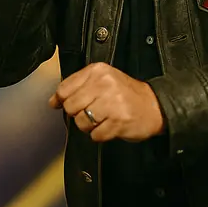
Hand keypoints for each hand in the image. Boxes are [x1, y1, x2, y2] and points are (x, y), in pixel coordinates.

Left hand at [48, 62, 164, 142]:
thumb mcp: (101, 80)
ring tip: (100, 119)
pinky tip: (109, 126)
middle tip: (89, 112)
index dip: (61, 100)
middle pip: (71, 107)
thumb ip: (75, 87)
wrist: (154, 106)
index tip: (62, 104)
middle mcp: (104, 85)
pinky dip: (100, 134)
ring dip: (88, 126)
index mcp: (97, 71)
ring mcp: (112, 104)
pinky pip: (95, 135)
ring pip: (81, 122)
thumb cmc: (125, 93)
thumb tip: (53, 101)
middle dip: (76, 114)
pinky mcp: (119, 122)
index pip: (64, 88)